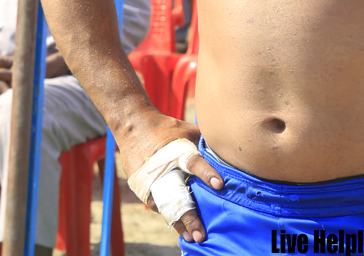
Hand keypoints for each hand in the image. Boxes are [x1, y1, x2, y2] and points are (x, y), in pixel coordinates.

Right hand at [116, 111, 222, 244]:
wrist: (134, 126)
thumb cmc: (167, 129)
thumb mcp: (187, 130)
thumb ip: (205, 143)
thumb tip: (229, 151)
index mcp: (177, 151)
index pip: (193, 162)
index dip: (206, 173)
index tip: (219, 184)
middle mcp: (162, 167)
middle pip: (176, 195)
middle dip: (190, 215)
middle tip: (201, 233)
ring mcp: (150, 179)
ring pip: (166, 206)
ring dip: (180, 223)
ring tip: (192, 237)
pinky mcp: (142, 187)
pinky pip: (158, 205)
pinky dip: (171, 217)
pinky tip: (182, 230)